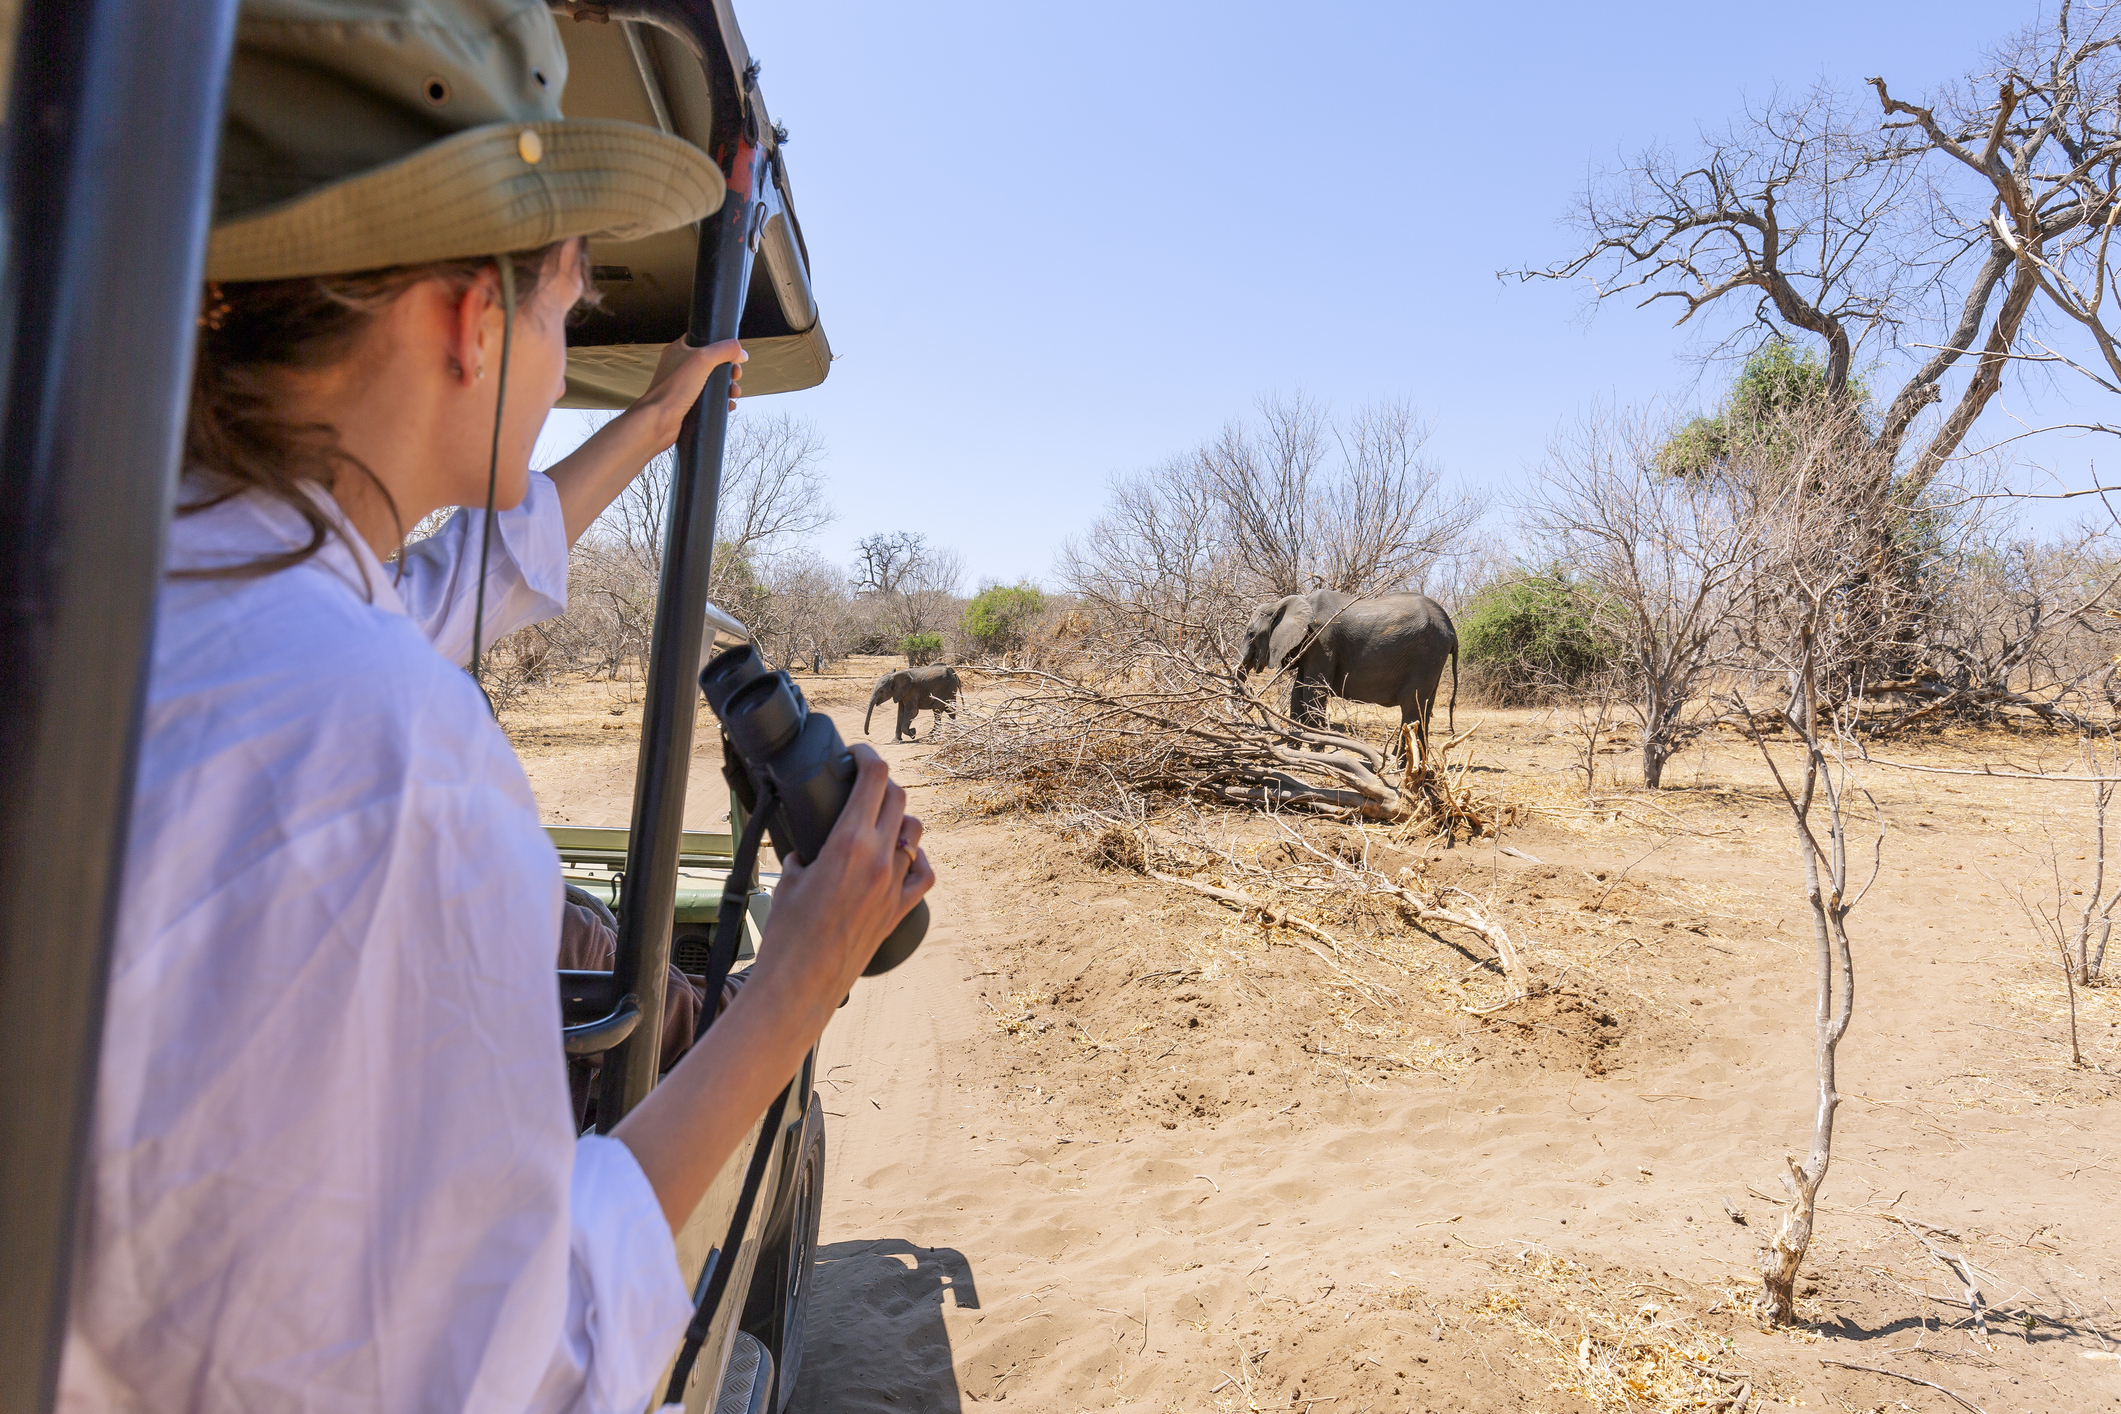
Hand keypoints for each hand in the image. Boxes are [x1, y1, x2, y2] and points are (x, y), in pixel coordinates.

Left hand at [629, 336, 746, 449]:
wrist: (659, 420)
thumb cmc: (675, 388)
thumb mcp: (703, 360)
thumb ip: (724, 350)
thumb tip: (741, 352)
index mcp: (679, 350)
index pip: (703, 340)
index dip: (721, 345)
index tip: (734, 355)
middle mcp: (680, 366)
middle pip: (712, 362)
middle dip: (729, 369)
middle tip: (735, 376)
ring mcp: (684, 386)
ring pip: (712, 382)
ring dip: (728, 387)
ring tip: (734, 393)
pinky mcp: (688, 403)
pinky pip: (709, 399)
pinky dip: (721, 402)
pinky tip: (728, 406)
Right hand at [753, 745, 933, 1013]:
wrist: (802, 982)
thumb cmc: (787, 933)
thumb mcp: (789, 877)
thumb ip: (804, 851)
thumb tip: (807, 844)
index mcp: (848, 842)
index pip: (874, 777)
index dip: (867, 755)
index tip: (856, 754)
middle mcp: (878, 858)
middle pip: (898, 798)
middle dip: (882, 784)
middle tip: (864, 785)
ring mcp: (894, 884)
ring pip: (915, 832)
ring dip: (900, 819)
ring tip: (881, 821)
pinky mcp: (900, 909)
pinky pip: (925, 873)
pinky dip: (918, 858)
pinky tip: (905, 857)